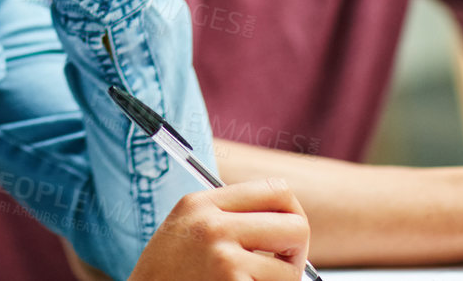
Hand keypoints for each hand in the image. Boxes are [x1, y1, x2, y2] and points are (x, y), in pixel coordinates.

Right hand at [128, 180, 310, 280]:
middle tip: (281, 268)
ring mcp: (222, 258)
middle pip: (296, 225)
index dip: (292, 214)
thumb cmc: (166, 275)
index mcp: (201, 203)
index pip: (276, 190)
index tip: (285, 237)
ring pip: (291, 270)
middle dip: (296, 252)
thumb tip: (284, 218)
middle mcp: (212, 225)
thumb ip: (226, 216)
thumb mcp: (185, 228)